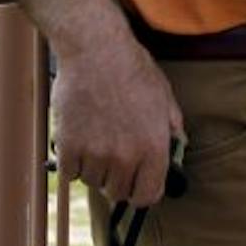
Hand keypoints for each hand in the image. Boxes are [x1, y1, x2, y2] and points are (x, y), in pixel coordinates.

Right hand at [51, 31, 182, 207]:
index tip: (135, 183)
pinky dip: (72, 161)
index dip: (141, 191)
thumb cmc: (132, 68)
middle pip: (116, 193)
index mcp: (154, 147)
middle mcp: (126, 157)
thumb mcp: (164, 96)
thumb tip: (177, 146)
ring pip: (92, 182)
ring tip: (96, 139)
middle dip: (116, 178)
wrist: (96, 49)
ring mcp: (96, 153)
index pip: (147, 196)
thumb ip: (172, 128)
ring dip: (93, 168)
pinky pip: (69, 173)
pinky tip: (78, 139)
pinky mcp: (69, 146)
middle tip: (112, 155)